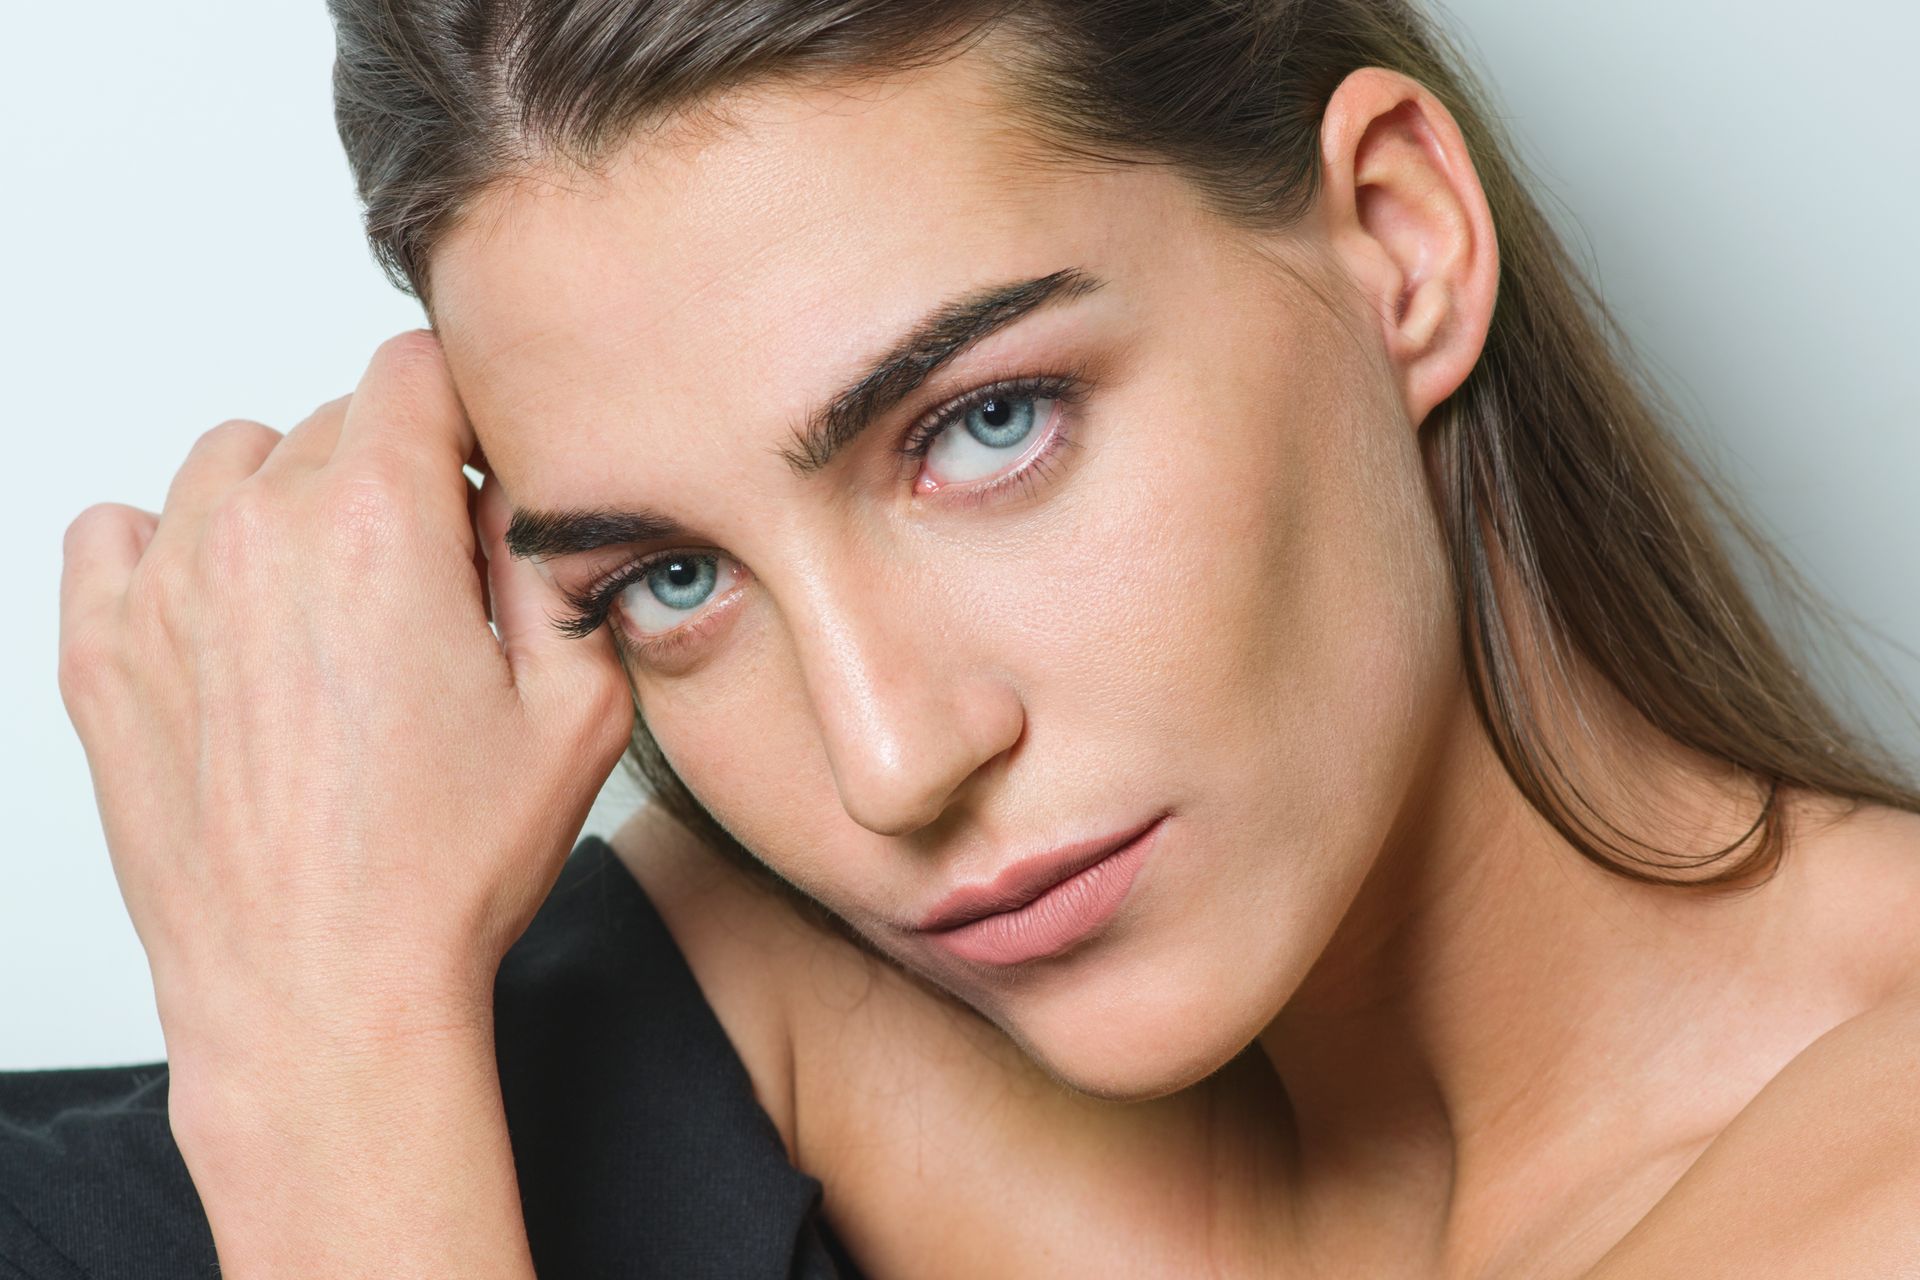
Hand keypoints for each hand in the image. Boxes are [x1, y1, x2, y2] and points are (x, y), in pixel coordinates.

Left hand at [55, 327, 631, 1136]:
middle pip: (335, 421)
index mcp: (382, 529)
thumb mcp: (580, 712)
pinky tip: (229, 617)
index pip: (416, 370)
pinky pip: (118, 531)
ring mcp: (163, 590)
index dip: (469, 417)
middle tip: (433, 584)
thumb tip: (532, 503)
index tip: (482, 479)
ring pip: (232, 464)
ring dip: (291, 504)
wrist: (320, 991)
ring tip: (333, 605)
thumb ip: (561, 570)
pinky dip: (172, 548)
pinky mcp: (100, 652)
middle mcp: (257, 534)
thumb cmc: (442, 871)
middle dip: (397, 475)